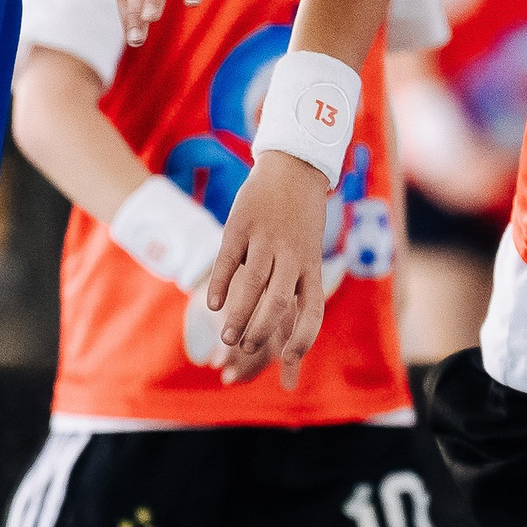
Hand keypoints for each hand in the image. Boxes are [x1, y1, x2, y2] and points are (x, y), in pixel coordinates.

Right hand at [206, 152, 330, 372]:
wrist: (294, 167)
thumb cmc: (300, 223)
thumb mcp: (307, 255)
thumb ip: (296, 290)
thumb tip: (290, 336)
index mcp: (311, 266)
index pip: (313, 310)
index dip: (302, 337)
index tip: (287, 359)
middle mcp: (291, 255)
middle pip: (279, 301)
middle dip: (261, 330)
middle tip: (246, 348)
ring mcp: (265, 240)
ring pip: (253, 284)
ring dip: (239, 315)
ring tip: (227, 338)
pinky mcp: (240, 225)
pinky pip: (228, 260)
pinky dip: (220, 284)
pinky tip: (212, 305)